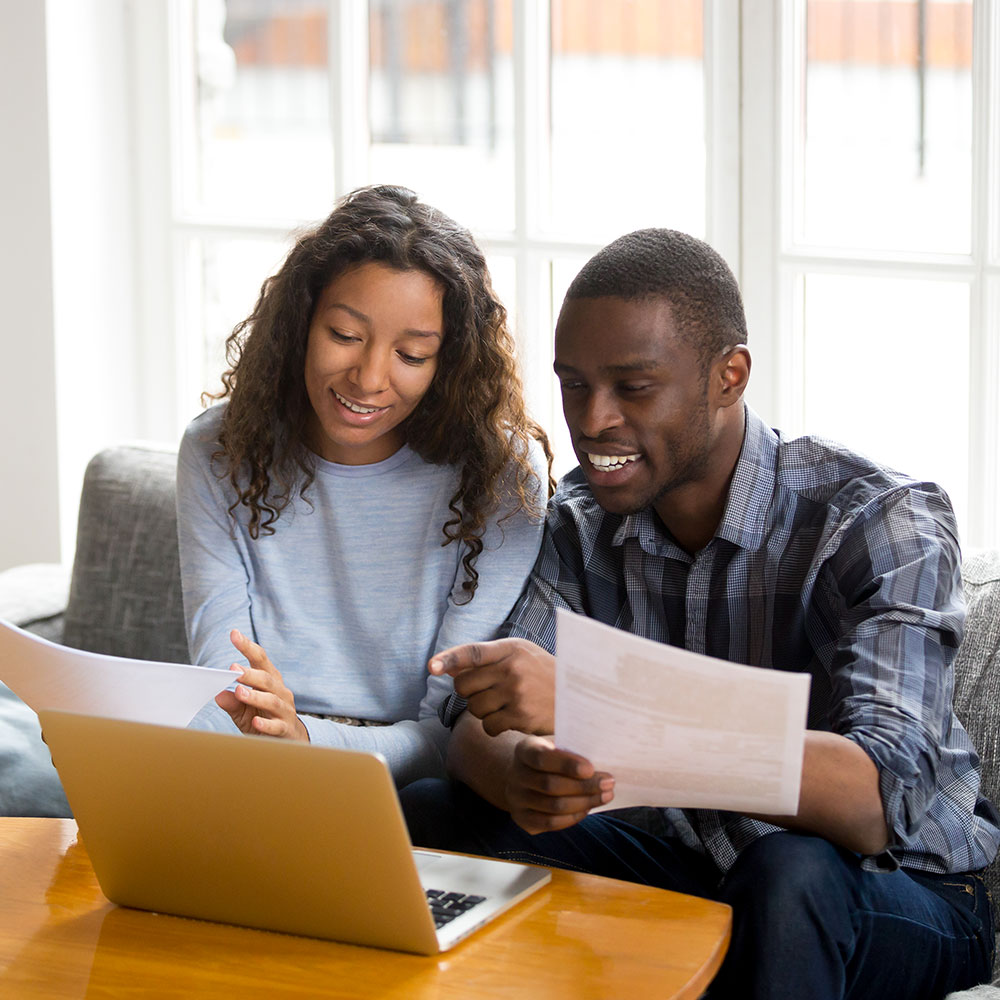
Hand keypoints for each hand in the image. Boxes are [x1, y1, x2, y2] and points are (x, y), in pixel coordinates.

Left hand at [215, 629, 308, 741]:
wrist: (287, 741)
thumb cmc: (262, 719)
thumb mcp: (243, 711)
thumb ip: (232, 703)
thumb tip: (219, 694)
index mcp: (270, 681)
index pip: (260, 659)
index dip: (247, 646)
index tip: (234, 634)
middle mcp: (280, 691)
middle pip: (266, 679)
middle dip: (250, 674)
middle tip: (233, 669)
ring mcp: (285, 710)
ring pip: (272, 700)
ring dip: (256, 696)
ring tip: (240, 692)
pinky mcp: (285, 729)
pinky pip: (276, 726)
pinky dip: (266, 724)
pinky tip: (256, 722)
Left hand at [428, 638, 554, 735]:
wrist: (579, 697)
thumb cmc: (543, 673)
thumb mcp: (519, 655)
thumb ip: (484, 659)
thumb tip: (445, 667)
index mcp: (511, 649)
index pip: (473, 652)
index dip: (449, 659)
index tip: (432, 667)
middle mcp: (512, 669)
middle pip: (464, 685)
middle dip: (468, 692)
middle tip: (485, 692)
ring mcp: (516, 694)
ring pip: (474, 708)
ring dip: (482, 711)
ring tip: (502, 705)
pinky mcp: (521, 716)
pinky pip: (489, 726)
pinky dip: (494, 726)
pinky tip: (509, 719)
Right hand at [505, 735, 613, 833]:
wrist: (524, 773)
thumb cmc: (550, 757)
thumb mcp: (557, 745)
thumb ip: (572, 751)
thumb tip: (602, 763)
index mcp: (524, 751)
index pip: (542, 758)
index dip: (567, 764)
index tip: (591, 768)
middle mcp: (515, 775)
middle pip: (551, 785)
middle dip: (584, 786)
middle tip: (608, 783)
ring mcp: (516, 799)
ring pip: (553, 806)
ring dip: (584, 802)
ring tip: (605, 796)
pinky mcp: (522, 818)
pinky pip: (550, 823)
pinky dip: (573, 817)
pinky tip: (587, 808)